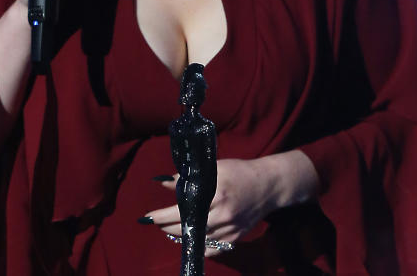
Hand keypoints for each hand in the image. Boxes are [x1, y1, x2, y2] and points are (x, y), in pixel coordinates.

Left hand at [144, 158, 281, 256]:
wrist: (268, 186)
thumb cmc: (239, 172)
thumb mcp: (212, 168)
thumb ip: (187, 177)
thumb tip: (163, 182)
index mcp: (216, 194)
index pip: (182, 209)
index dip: (162, 216)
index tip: (148, 217)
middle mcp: (223, 214)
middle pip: (188, 227)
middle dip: (167, 226)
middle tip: (156, 222)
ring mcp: (230, 229)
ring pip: (198, 240)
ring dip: (180, 236)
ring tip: (168, 229)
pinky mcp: (236, 238)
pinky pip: (213, 249)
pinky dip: (198, 246)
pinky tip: (188, 240)